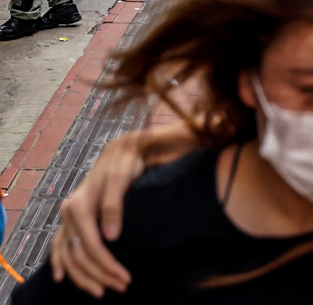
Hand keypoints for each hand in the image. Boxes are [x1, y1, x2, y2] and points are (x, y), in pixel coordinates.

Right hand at [50, 134, 144, 295]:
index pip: (90, 245)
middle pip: (79, 255)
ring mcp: (68, 217)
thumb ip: (115, 207)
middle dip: (99, 275)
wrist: (121, 152)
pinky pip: (60, 246)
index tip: (124, 277)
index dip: (106, 264)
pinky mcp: (73, 219)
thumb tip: (111, 238)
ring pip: (68, 255)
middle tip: (121, 287)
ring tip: (101, 291)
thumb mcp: (122, 180)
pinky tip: (61, 277)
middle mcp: (68, 213)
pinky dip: (59, 262)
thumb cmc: (124, 164)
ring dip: (83, 276)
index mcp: (79, 206)